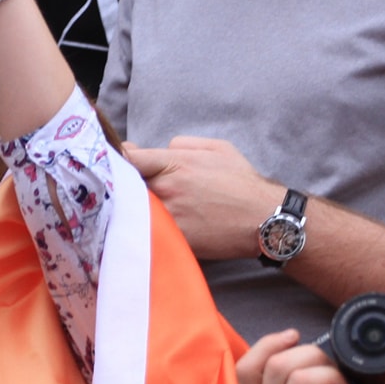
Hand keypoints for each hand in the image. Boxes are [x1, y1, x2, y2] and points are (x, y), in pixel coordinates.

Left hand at [123, 136, 281, 259]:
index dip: (119, 160)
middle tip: (127, 188)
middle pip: (125, 186)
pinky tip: (151, 228)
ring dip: (132, 209)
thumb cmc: (243, 183)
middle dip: (124, 186)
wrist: (265, 220)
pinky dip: (147, 230)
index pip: (129, 158)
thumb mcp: (219, 148)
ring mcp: (168, 216)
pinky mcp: (173, 240)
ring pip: (134, 211)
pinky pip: (149, 232)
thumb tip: (160, 148)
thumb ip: (184, 143)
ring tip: (138, 209)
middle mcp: (167, 189)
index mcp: (174, 163)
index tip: (119, 164)